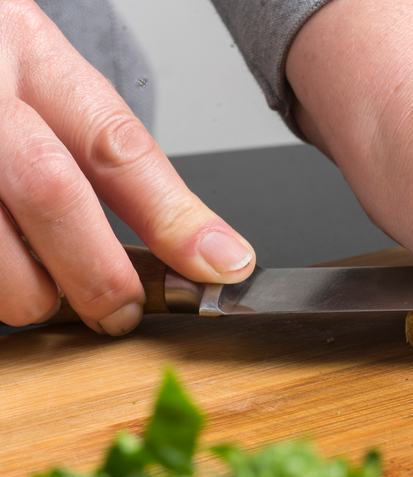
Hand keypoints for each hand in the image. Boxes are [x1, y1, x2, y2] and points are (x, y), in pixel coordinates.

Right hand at [0, 0, 254, 332]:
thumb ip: (119, 157)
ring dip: (29, 293)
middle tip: (118, 312)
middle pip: (51, 194)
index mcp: (29, 59)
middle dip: (97, 274)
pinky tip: (4, 263)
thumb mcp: (51, 84)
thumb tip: (213, 249)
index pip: (116, 146)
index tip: (222, 265)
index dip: (174, 218)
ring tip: (39, 281)